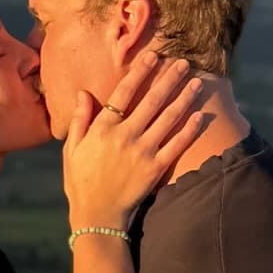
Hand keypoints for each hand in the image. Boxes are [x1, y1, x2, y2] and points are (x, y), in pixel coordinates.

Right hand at [62, 53, 208, 226]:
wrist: (97, 216)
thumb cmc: (80, 182)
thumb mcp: (71, 149)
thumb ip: (79, 120)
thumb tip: (83, 92)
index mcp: (102, 129)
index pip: (123, 93)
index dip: (140, 72)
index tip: (152, 56)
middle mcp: (124, 136)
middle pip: (151, 100)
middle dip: (168, 78)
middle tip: (183, 62)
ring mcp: (142, 152)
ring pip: (168, 118)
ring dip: (183, 98)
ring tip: (196, 82)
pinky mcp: (155, 168)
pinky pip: (176, 145)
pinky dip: (189, 129)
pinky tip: (200, 115)